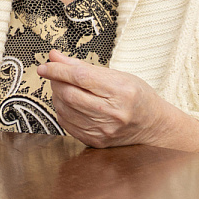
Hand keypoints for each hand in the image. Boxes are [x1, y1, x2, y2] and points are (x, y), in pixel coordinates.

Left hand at [37, 50, 198, 151]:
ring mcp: (105, 130)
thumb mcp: (117, 75)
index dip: (58, 70)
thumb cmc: (137, 96)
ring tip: (64, 88)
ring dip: (57, 96)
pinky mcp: (97, 141)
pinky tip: (69, 104)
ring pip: (65, 110)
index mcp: (121, 91)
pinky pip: (67, 125)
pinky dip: (62, 111)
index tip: (45, 66)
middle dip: (56, 82)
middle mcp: (113, 113)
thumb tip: (55, 56)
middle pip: (69, 94)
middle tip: (55, 75)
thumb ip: (83, 66)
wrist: (153, 125)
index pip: (80, 77)